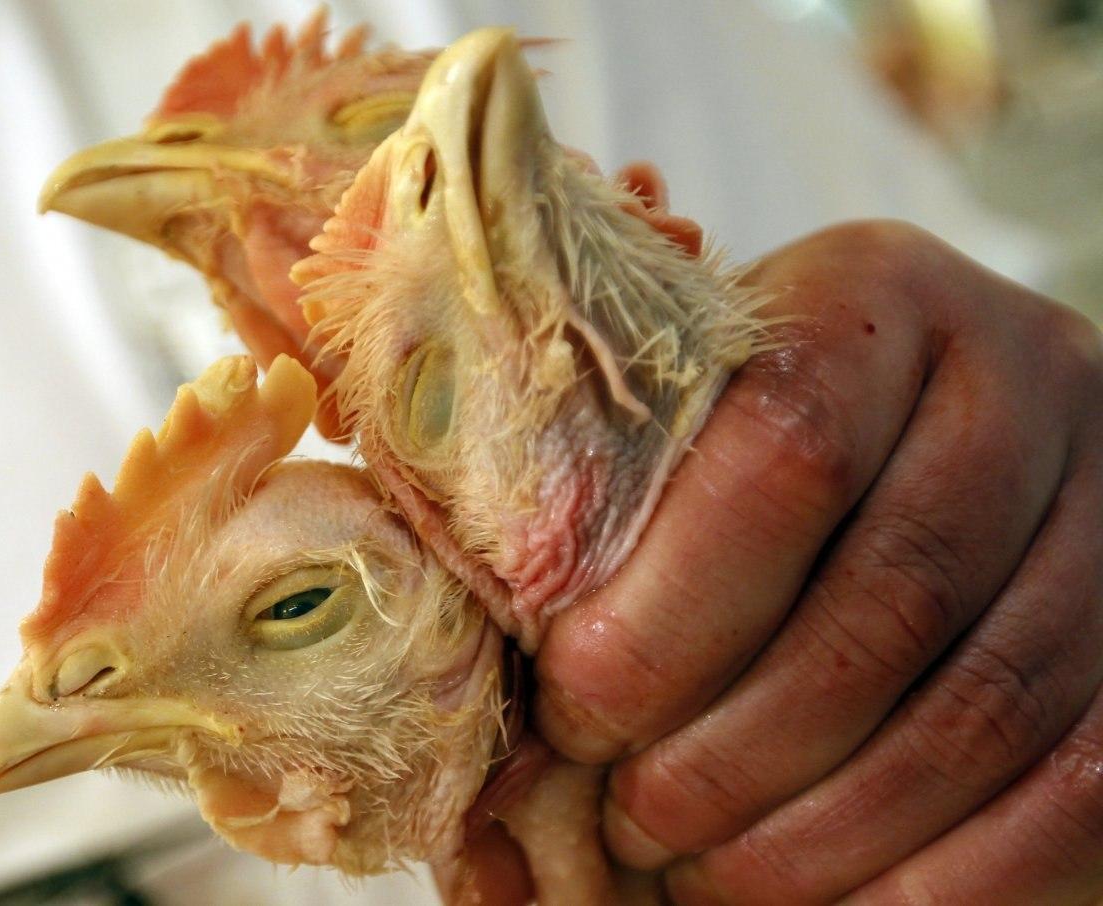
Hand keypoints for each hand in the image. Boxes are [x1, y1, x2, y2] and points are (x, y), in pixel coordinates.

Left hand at [526, 221, 1102, 902]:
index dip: (667, 612)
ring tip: (706, 876)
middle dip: (734, 747)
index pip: (785, 451)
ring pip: (980, 707)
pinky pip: (1076, 782)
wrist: (945, 425)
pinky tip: (839, 905)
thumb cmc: (763, 423)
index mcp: (874, 297)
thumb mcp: (693, 405)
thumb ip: (615, 481)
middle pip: (887, 598)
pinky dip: (950, 873)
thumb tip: (497, 644)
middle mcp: (1020, 380)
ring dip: (824, 827)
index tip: (574, 714)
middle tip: (632, 821)